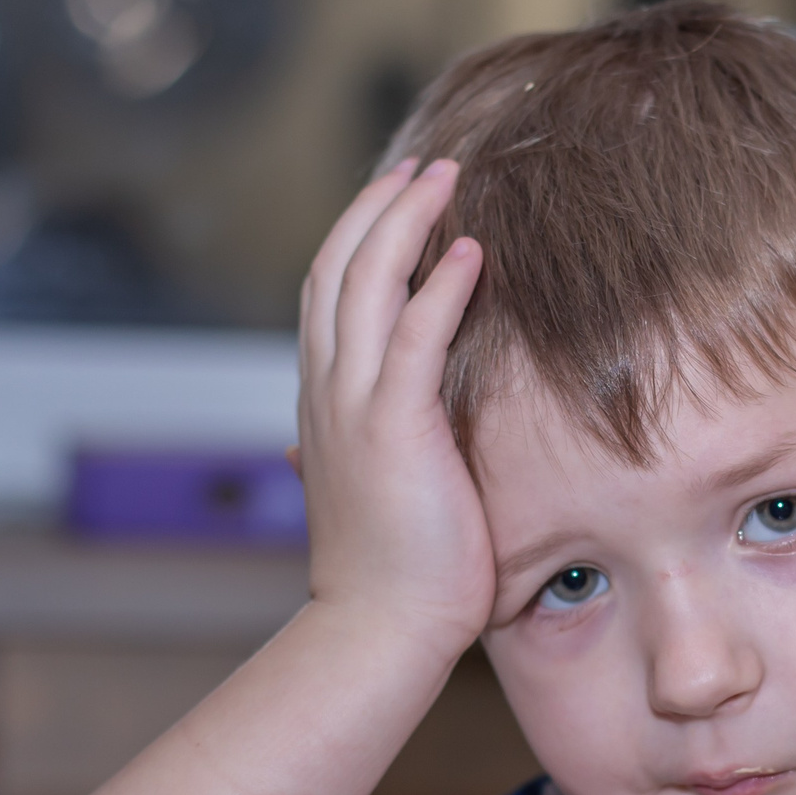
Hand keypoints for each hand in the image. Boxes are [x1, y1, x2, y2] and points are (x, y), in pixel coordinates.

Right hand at [295, 160, 492, 656]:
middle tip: (424, 164)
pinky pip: (415, 336)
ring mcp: (354, 407)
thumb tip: (328, 446)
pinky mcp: (394, 429)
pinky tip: (471, 251)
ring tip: (445, 177)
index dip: (359, 236)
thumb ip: (366, 450)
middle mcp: (327, 392)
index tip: (398, 197)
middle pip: (338, 266)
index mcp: (324, 402)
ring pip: (367, 283)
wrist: (378, 630)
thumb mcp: (375, 493)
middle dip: (378, 206)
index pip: (330, 294)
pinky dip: (440, 287)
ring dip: (406, 221)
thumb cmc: (395, 573)